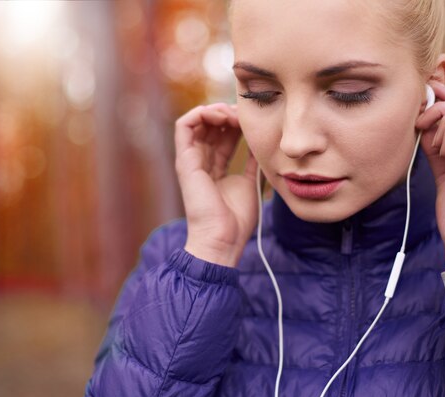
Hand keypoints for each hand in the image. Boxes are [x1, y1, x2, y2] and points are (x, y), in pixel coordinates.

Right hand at [175, 103, 257, 266]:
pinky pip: (183, 126)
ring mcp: (190, 160)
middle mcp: (200, 162)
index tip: (252, 120)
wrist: (222, 238)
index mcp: (214, 168)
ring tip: (233, 114)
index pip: (222, 135)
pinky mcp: (184, 160)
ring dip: (215, 111)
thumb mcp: (250, 182)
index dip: (236, 122)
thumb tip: (261, 145)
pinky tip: (222, 117)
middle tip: (244, 113)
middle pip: (210, 126)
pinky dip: (201, 114)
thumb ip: (252, 163)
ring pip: (196, 121)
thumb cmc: (235, 219)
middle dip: (228, 113)